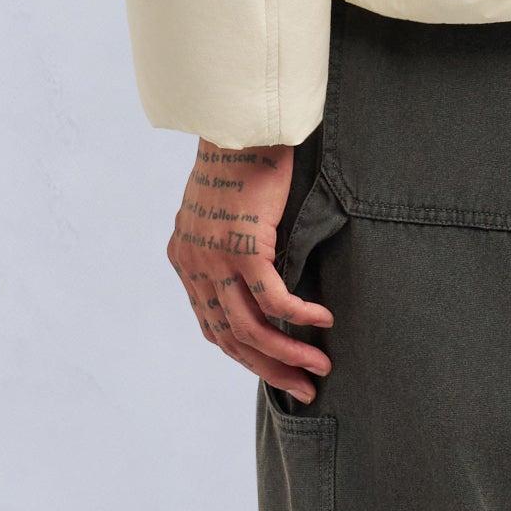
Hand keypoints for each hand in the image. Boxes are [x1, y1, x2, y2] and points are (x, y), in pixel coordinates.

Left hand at [167, 141, 334, 400]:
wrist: (241, 122)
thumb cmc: (242, 156)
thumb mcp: (228, 208)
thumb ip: (236, 244)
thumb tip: (266, 272)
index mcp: (186, 256)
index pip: (212, 324)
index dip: (245, 353)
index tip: (276, 366)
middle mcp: (193, 264)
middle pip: (230, 337)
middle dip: (268, 368)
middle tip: (302, 387)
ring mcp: (215, 260)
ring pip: (252, 327)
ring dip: (288, 353)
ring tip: (319, 367)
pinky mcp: (243, 249)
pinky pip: (274, 298)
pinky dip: (300, 316)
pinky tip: (324, 322)